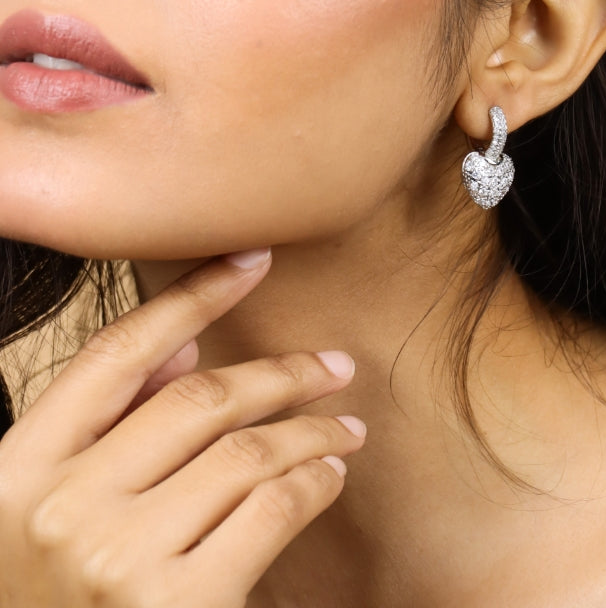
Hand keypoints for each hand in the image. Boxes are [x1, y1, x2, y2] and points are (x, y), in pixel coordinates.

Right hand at [0, 250, 365, 606]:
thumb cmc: (45, 600)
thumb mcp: (41, 513)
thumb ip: (105, 431)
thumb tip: (186, 348)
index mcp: (18, 469)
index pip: (117, 354)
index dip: (192, 295)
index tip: (252, 260)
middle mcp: (62, 506)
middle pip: (199, 399)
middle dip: (280, 373)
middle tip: (334, 367)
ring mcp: (116, 560)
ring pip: (248, 451)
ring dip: (312, 430)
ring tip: (346, 427)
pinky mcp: (176, 607)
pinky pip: (271, 511)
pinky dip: (314, 482)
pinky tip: (331, 474)